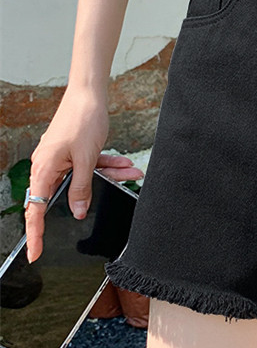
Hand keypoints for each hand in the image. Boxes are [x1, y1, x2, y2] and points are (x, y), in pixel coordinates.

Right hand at [25, 87, 142, 263]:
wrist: (90, 93)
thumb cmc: (83, 121)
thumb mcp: (86, 159)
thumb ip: (81, 188)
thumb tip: (76, 212)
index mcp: (44, 169)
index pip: (36, 209)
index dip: (35, 234)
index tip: (35, 253)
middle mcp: (48, 165)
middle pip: (64, 193)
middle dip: (88, 198)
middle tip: (99, 209)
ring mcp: (61, 158)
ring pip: (82, 179)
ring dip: (106, 177)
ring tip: (130, 175)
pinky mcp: (72, 152)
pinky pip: (88, 166)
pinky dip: (106, 167)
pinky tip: (126, 166)